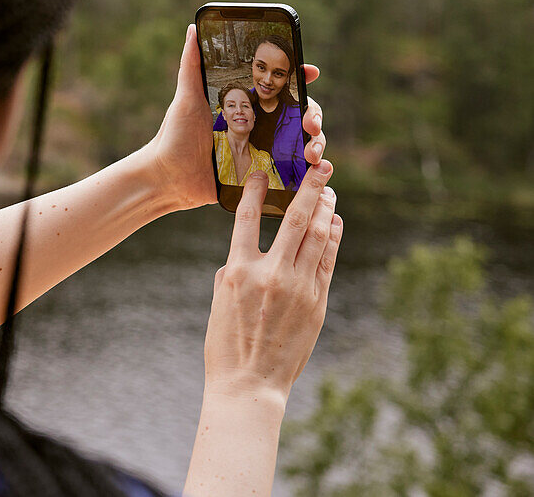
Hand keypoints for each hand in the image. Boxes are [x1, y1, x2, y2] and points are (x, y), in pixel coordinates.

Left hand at [140, 26, 327, 211]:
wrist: (168, 179)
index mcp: (245, 105)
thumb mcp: (186, 98)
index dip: (299, 77)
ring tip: (311, 152)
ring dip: (316, 142)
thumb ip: (191, 65)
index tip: (310, 71)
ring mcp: (262, 150)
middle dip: (313, 114)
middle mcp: (258, 125)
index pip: (280, 87)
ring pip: (302, 141)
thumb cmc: (175, 136)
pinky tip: (314, 170)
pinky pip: (293, 172)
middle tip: (309, 122)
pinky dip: (310, 170)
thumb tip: (193, 28)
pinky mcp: (261, 175)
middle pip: (299, 113)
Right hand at [203, 162, 341, 402]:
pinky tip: (334, 224)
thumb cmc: (226, 346)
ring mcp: (298, 289)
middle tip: (319, 166)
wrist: (250, 385)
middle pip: (294, 219)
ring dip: (325, 210)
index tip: (261, 171)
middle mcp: (270, 275)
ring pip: (317, 237)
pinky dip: (332, 240)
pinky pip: (327, 262)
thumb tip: (242, 256)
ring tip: (328, 191)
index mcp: (237, 271)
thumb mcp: (218, 303)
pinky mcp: (317, 303)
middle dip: (309, 189)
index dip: (255, 190)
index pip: (247, 218)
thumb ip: (231, 272)